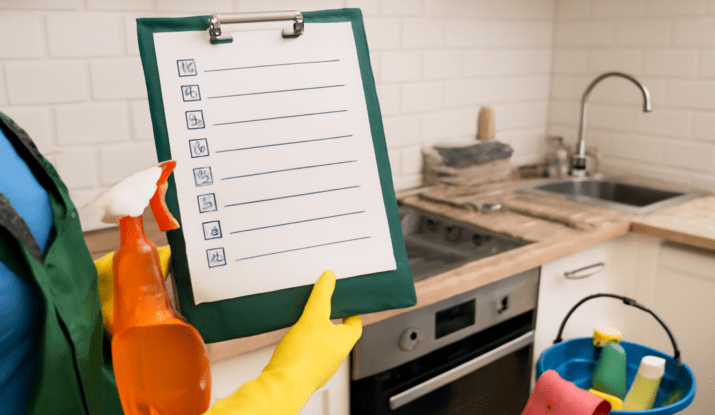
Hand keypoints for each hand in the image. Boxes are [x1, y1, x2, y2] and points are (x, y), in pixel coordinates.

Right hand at [267, 270, 361, 390]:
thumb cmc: (302, 359)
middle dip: (331, 319)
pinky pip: (308, 352)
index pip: (355, 324)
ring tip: (306, 318)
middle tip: (324, 305)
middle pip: (338, 333)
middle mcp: (335, 356)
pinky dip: (303, 343)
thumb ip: (321, 296)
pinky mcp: (303, 370)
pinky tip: (293, 336)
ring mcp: (320, 365)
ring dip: (316, 332)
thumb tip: (329, 278)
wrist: (282, 385)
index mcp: (344, 343)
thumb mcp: (313, 318)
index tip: (347, 301)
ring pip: (322, 343)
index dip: (352, 311)